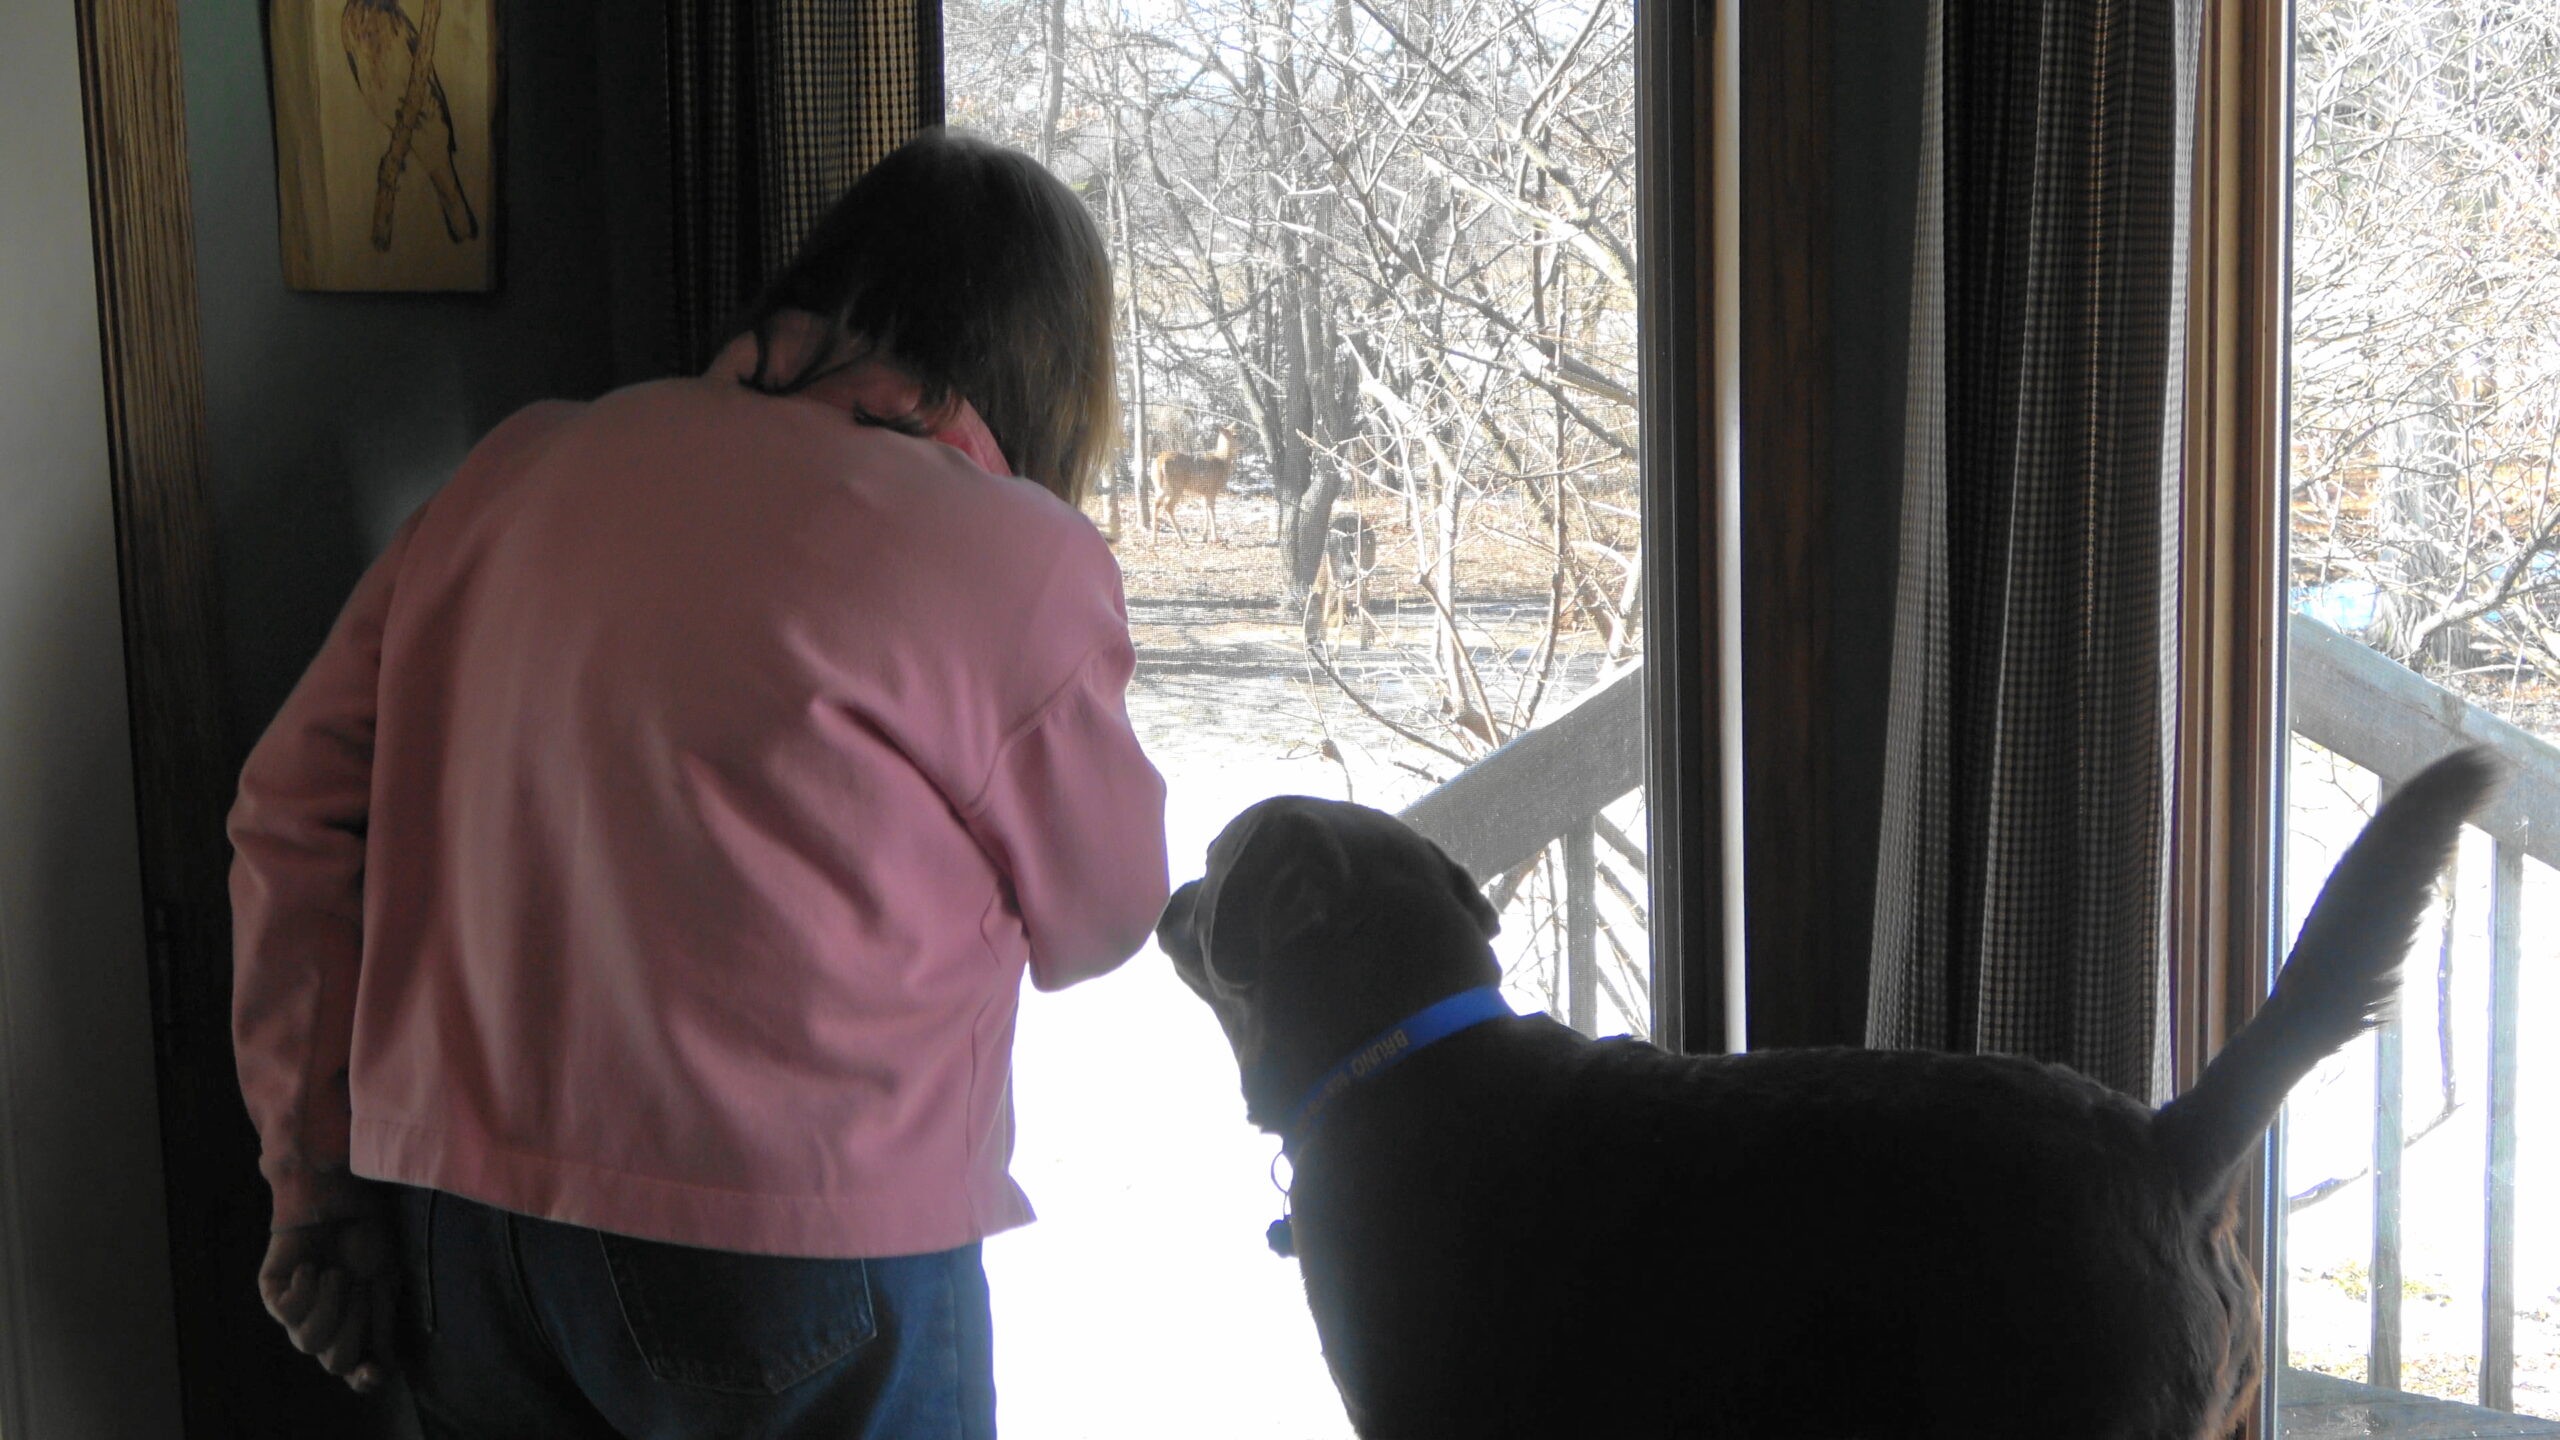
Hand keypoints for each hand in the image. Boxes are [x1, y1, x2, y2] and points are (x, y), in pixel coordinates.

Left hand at [258, 1215, 400, 1393]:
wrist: (340, 1199)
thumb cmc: (367, 1236)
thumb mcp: (385, 1283)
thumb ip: (382, 1324)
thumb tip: (385, 1366)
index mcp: (354, 1325)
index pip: (355, 1370)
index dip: (363, 1378)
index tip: (374, 1371)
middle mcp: (323, 1324)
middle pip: (335, 1361)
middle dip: (353, 1324)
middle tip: (359, 1286)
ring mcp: (296, 1312)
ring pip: (308, 1342)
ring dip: (330, 1305)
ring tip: (335, 1273)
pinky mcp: (273, 1294)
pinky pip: (287, 1313)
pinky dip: (304, 1289)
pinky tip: (310, 1268)